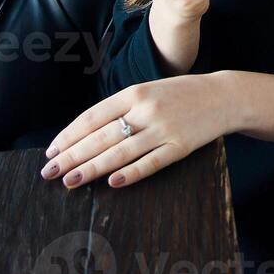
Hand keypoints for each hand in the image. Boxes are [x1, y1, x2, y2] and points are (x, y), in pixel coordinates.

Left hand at [41, 74, 229, 188]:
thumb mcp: (148, 90)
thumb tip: (86, 133)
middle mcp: (146, 109)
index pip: (92, 116)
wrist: (223, 96)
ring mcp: (164, 129)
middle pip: (101, 136)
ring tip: (70, 180)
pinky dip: (131, 173)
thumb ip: (121, 108)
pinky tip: (112, 182)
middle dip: (72, 156)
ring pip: (120, 152)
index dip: (69, 135)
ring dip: (92, 168)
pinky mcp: (181, 146)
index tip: (52, 151)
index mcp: (134, 92)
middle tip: (50, 172)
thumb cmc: (180, 94)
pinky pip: (151, 163)